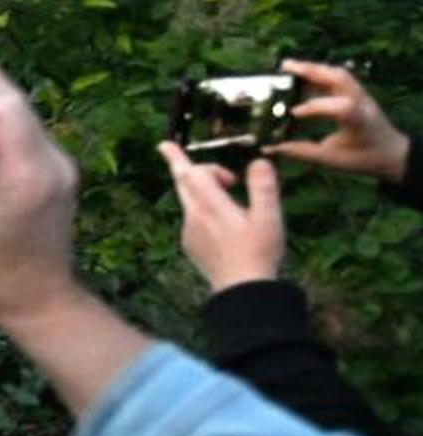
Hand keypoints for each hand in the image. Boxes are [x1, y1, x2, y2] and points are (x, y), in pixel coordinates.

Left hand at [156, 144, 283, 291]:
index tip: (165, 145)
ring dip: (203, 190)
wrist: (242, 290)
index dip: (180, 158)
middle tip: (166, 148)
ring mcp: (189, 232)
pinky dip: (204, 210)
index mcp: (211, 207)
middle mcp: (194, 217)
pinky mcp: (191, 245)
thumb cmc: (259, 253)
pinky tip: (226, 221)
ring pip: (190, 201)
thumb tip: (258, 162)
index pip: (191, 174)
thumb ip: (263, 187)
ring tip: (231, 189)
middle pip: (183, 183)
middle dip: (178, 165)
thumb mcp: (269, 218)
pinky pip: (193, 219)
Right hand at [267, 59, 408, 183]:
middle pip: (339, 78)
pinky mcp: (356, 92)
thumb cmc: (364, 159)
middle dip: (312, 70)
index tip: (293, 113)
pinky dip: (318, 73)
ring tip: (288, 66)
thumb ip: (303, 152)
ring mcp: (361, 94)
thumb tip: (271, 148)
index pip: (340, 107)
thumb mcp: (333, 161)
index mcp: (360, 121)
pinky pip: (337, 77)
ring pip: (338, 73)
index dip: (315, 107)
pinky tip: (300, 76)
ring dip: (313, 68)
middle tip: (284, 67)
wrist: (392, 152)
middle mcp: (362, 102)